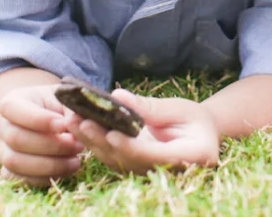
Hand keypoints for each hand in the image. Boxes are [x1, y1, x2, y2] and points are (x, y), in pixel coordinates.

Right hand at [0, 84, 83, 186]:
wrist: (50, 116)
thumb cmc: (57, 104)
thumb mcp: (63, 97)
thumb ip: (69, 109)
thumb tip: (74, 123)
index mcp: (11, 103)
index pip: (14, 110)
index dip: (39, 119)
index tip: (64, 125)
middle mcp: (2, 126)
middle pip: (17, 139)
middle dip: (51, 145)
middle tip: (77, 144)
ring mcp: (3, 150)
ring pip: (15, 162)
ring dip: (49, 165)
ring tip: (76, 160)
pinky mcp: (9, 170)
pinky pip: (20, 179)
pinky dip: (45, 177)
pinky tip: (67, 169)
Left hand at [65, 90, 219, 174]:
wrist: (200, 136)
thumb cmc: (196, 119)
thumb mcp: (181, 108)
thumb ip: (151, 108)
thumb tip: (119, 97)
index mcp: (189, 157)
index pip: (153, 156)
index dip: (131, 147)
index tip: (111, 134)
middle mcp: (165, 172)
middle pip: (128, 160)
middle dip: (101, 141)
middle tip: (80, 121)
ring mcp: (147, 174)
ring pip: (115, 161)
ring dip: (91, 141)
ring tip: (72, 118)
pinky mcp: (133, 169)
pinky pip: (111, 158)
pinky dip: (94, 141)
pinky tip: (78, 124)